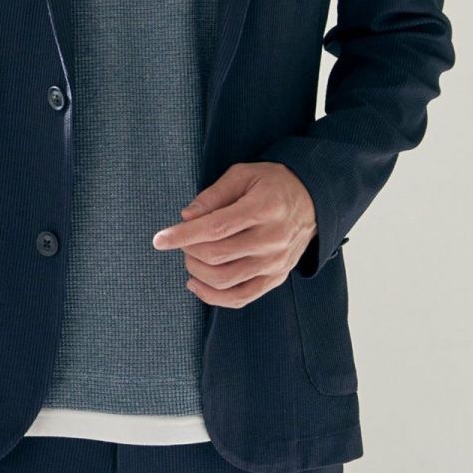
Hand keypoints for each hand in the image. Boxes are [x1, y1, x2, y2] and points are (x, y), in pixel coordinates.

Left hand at [151, 161, 316, 306]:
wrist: (313, 199)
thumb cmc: (273, 183)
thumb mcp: (243, 174)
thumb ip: (214, 195)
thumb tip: (186, 217)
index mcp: (264, 209)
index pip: (216, 228)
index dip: (184, 235)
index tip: (159, 239)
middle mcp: (272, 240)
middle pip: (217, 256)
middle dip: (189, 250)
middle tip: (181, 239)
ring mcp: (276, 263)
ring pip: (225, 281)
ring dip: (197, 272)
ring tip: (190, 256)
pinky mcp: (276, 278)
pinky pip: (241, 298)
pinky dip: (213, 297)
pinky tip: (196, 283)